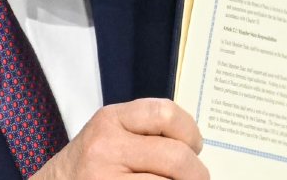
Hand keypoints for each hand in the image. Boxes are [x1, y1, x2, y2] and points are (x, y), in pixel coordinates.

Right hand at [33, 98, 208, 179]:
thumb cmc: (90, 163)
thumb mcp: (110, 133)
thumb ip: (145, 131)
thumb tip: (193, 145)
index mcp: (110, 120)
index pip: (165, 114)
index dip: (190, 131)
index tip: (194, 146)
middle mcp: (106, 148)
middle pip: (176, 156)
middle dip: (196, 172)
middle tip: (196, 178)